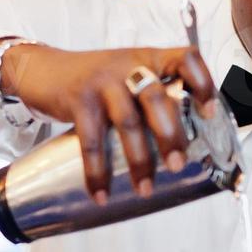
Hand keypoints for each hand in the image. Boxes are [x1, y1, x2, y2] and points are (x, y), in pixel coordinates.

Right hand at [0, 40, 217, 202]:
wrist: (42, 69)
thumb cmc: (94, 80)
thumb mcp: (127, 76)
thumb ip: (151, 99)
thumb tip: (182, 147)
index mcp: (149, 58)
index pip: (185, 58)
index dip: (202, 83)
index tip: (208, 113)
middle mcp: (129, 66)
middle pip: (157, 97)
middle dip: (170, 135)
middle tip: (177, 166)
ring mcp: (102, 81)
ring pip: (128, 121)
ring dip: (139, 159)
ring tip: (144, 188)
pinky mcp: (78, 99)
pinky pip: (91, 140)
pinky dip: (97, 171)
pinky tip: (101, 193)